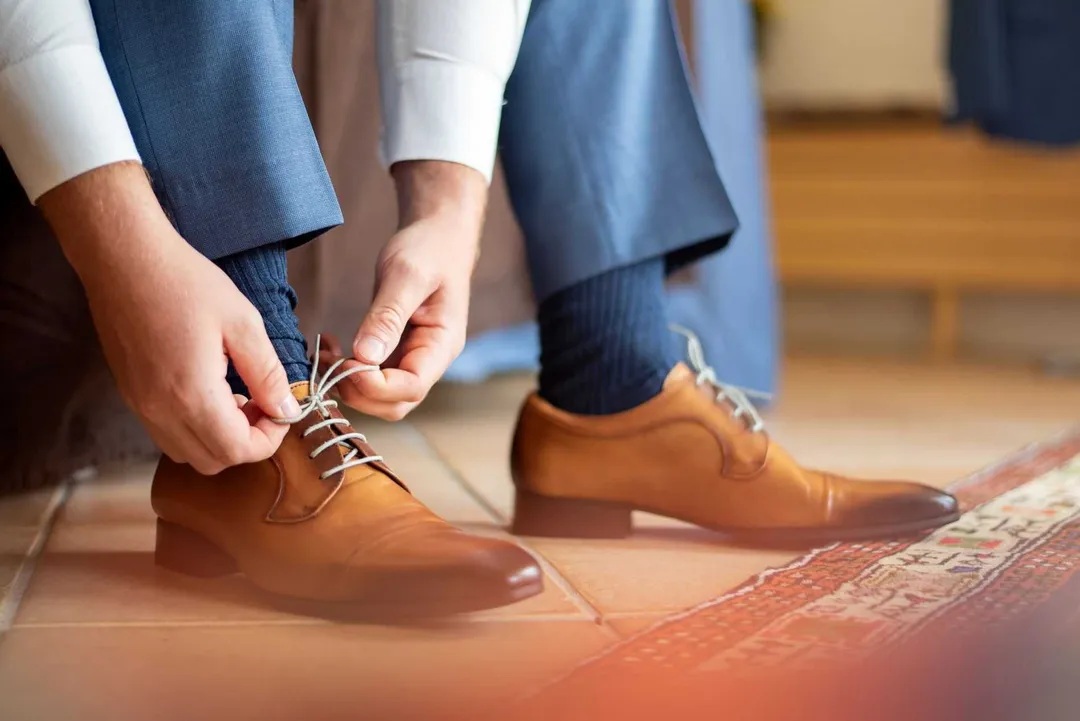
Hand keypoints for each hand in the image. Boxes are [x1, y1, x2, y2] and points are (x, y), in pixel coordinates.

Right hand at [40, 163, 299, 473]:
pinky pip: (167, 435)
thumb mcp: (242, 323)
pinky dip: (195, 430)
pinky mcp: (132, 396)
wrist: (125, 260)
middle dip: (246, 442)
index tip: (282, 410)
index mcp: (192, 395)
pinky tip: (209, 392)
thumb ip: (267, 373)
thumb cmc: (187, 283)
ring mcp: (141, 406)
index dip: (269, 440)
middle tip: (263, 404)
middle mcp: (161, 411)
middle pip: (213, 461)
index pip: (237, 451)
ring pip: (188, 454)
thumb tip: (288, 409)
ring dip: (220, 439)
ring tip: (237, 399)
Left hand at [328, 161, 486, 419]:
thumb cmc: (429, 250)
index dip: (374, 385)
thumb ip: (387, 316)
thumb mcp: (406, 276)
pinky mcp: (397, 352)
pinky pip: (373, 378)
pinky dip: (348, 372)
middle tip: (328, 361)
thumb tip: (365, 356)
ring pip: (382, 397)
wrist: (440, 236)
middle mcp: (430, 360)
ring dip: (348, 385)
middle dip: (358, 391)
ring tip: (324, 354)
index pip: (411, 388)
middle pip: (396, 404)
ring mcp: (414, 358)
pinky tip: (330, 349)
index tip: (345, 361)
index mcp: (442, 345)